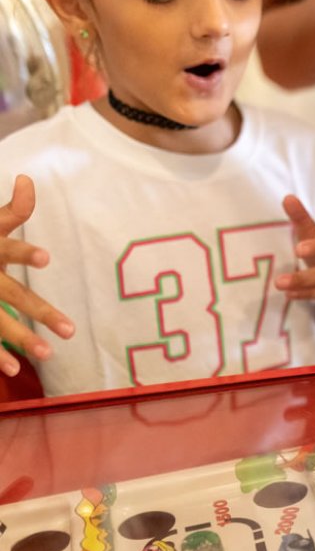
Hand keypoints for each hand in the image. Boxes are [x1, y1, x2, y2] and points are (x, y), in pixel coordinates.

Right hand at [0, 175, 74, 375]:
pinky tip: (13, 370)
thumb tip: (28, 180)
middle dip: (39, 311)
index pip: (9, 249)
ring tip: (48, 354)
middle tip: (70, 330)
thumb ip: (15, 208)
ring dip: (20, 338)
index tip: (45, 258)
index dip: (24, 253)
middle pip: (13, 294)